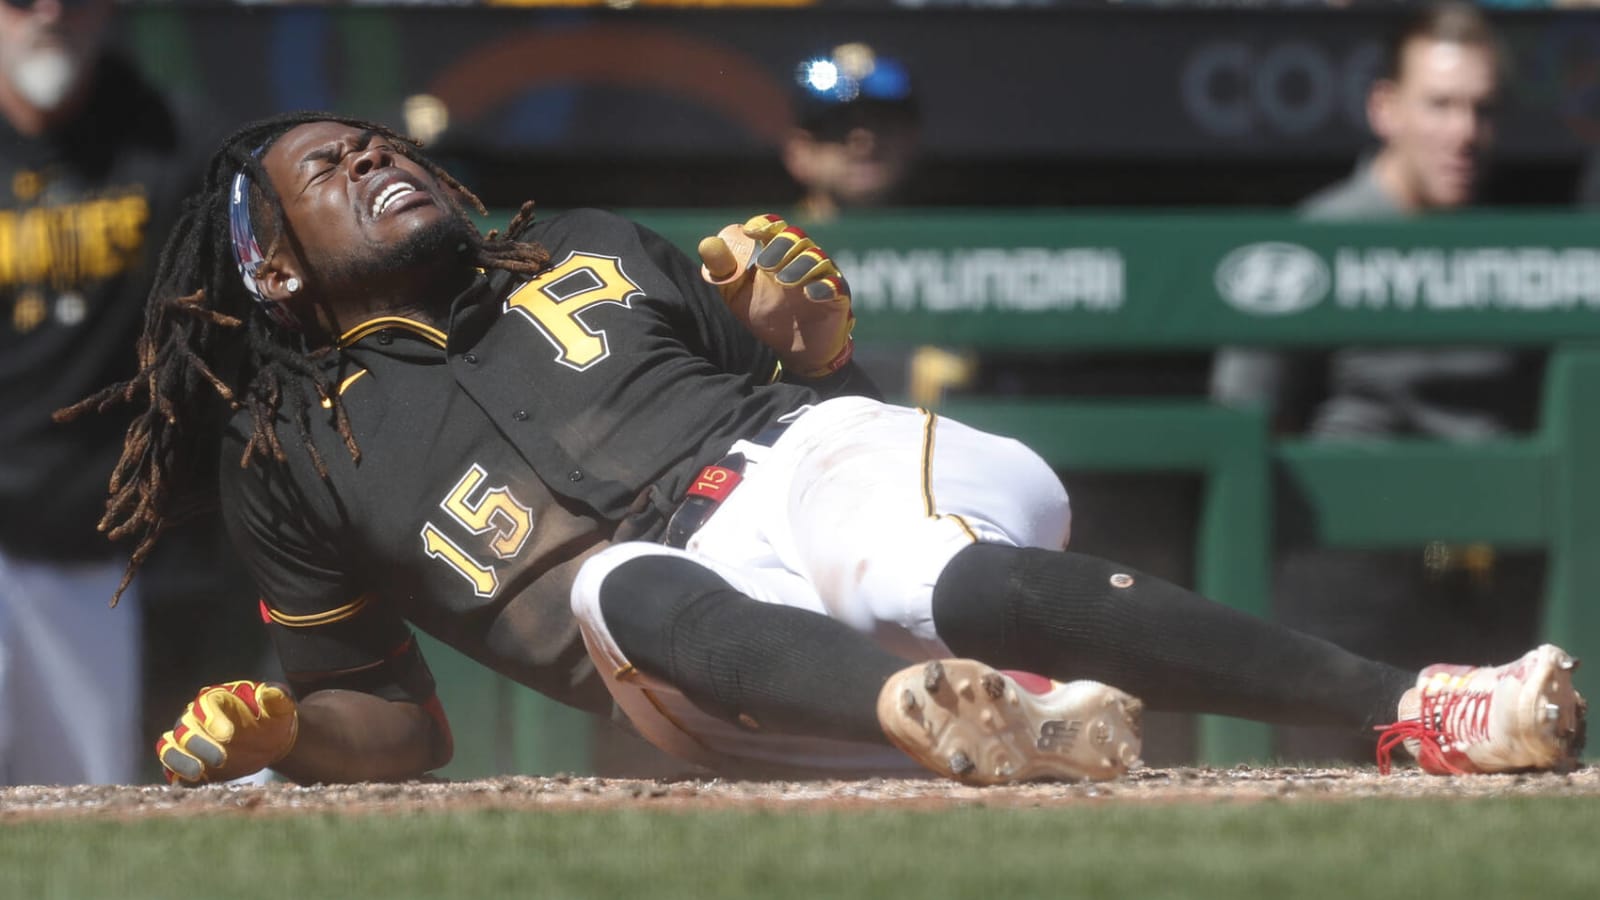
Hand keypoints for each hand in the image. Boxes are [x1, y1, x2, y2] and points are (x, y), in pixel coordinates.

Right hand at [156, 681, 298, 785]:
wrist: (268, 739)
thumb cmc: (272, 718)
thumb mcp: (279, 706)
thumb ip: (276, 698)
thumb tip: (272, 692)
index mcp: (216, 699)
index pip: (206, 705)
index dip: (214, 720)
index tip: (229, 735)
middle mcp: (195, 718)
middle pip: (185, 728)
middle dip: (199, 745)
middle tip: (220, 759)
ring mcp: (188, 741)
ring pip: (169, 747)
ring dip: (179, 761)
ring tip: (197, 774)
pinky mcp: (187, 762)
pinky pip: (171, 769)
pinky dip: (177, 777)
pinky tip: (192, 786)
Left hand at [698, 214, 853, 377]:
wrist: (792, 352)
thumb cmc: (766, 316)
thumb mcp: (737, 295)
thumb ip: (723, 270)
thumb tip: (707, 244)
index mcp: (778, 253)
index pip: (775, 227)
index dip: (764, 225)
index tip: (750, 232)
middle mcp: (802, 259)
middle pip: (796, 237)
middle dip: (780, 246)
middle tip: (764, 265)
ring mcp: (822, 276)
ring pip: (816, 257)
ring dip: (799, 265)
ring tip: (783, 281)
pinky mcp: (837, 297)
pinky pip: (835, 284)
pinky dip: (822, 286)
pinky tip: (809, 294)